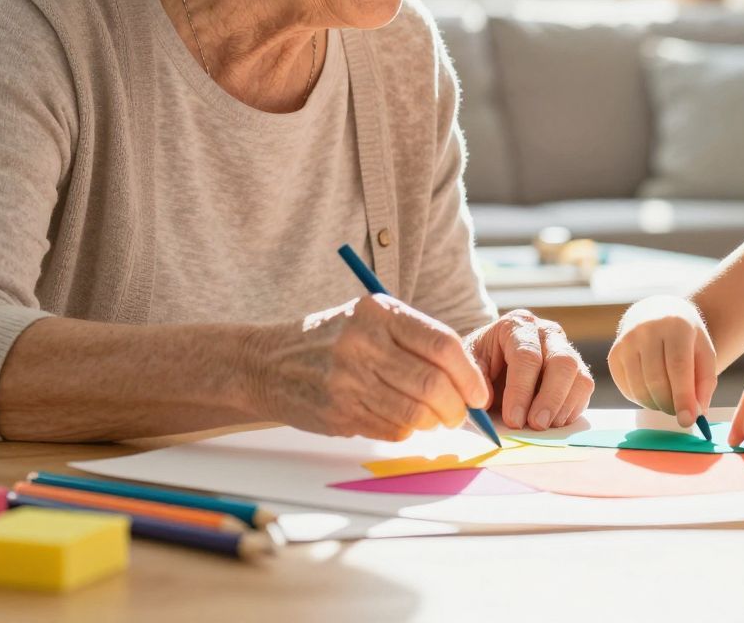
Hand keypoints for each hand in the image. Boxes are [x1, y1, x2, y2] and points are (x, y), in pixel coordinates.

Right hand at [241, 294, 489, 440]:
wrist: (264, 363)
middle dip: (456, 407)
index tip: (479, 393)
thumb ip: (413, 340)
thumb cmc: (330, 340)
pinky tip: (399, 421)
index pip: (442, 344)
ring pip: (413, 412)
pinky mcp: (336, 412)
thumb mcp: (367, 319)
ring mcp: (347, 379)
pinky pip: (389, 428)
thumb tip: (465, 380)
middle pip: (432, 383)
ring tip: (434, 420)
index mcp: (378, 312)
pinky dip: (404, 430)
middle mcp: (363, 343)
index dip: (469, 374)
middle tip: (460, 415)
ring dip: (432, 423)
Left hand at [467, 309, 593, 429]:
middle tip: (536, 425)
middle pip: (562, 362)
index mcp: (517, 325)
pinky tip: (553, 421)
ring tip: (543, 426)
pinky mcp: (576, 368)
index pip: (526, 356)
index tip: (513, 420)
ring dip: (563, 406)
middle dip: (549, 398)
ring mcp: (565, 348)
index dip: (521, 390)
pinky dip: (572, 408)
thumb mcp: (468, 365)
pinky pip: (584, 388)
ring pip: (578, 375)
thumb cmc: (479, 362)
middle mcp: (546, 332)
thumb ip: (474, 380)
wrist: (491, 359)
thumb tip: (486, 402)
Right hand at [607, 296, 715, 428]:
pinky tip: (653, 391)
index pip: (678, 366)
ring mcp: (626, 341)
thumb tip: (696, 415)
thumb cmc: (686, 338)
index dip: (683, 396)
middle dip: (670, 405)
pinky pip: (627, 389)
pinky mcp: (614, 354)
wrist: (657, 312)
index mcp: (676, 325)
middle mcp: (646, 329)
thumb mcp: (705, 352)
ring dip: (656, 405)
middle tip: (681, 412)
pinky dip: (642, 399)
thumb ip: (705, 383)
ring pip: (639, 388)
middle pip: (656, 380)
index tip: (688, 421)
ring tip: (669, 401)